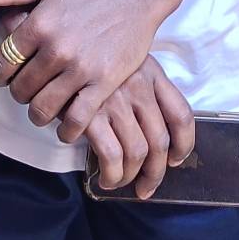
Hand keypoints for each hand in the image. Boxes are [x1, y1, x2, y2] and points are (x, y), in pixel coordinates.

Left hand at [0, 0, 170, 136]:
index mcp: (39, 24)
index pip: (2, 62)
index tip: (5, 76)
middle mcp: (56, 48)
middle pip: (20, 89)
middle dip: (19, 93)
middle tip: (28, 91)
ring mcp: (81, 68)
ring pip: (43, 109)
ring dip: (38, 114)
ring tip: (43, 109)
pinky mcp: (104, 82)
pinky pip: (77, 119)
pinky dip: (67, 129)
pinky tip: (66, 126)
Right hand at [84, 59, 195, 196]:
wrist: (54, 52)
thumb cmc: (89, 63)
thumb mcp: (123, 64)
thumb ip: (142, 89)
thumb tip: (154, 138)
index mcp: (151, 71)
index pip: (181, 114)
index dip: (184, 145)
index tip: (174, 160)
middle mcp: (138, 84)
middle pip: (160, 141)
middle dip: (154, 173)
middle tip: (146, 186)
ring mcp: (115, 99)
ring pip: (137, 153)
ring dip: (129, 177)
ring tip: (118, 181)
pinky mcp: (90, 113)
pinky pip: (111, 156)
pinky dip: (111, 174)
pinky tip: (104, 177)